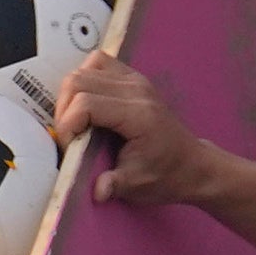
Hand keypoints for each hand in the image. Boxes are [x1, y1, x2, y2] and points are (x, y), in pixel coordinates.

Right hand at [48, 50, 218, 211]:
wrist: (191, 164)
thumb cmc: (166, 175)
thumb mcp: (138, 185)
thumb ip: (114, 185)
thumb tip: (96, 191)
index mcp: (138, 114)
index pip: (86, 103)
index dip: (67, 126)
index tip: (69, 149)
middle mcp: (136, 89)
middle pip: (78, 81)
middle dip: (64, 111)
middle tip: (69, 137)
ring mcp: (135, 79)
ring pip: (84, 69)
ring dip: (70, 95)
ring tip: (74, 122)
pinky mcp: (132, 77)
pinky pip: (97, 63)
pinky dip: (83, 80)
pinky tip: (85, 104)